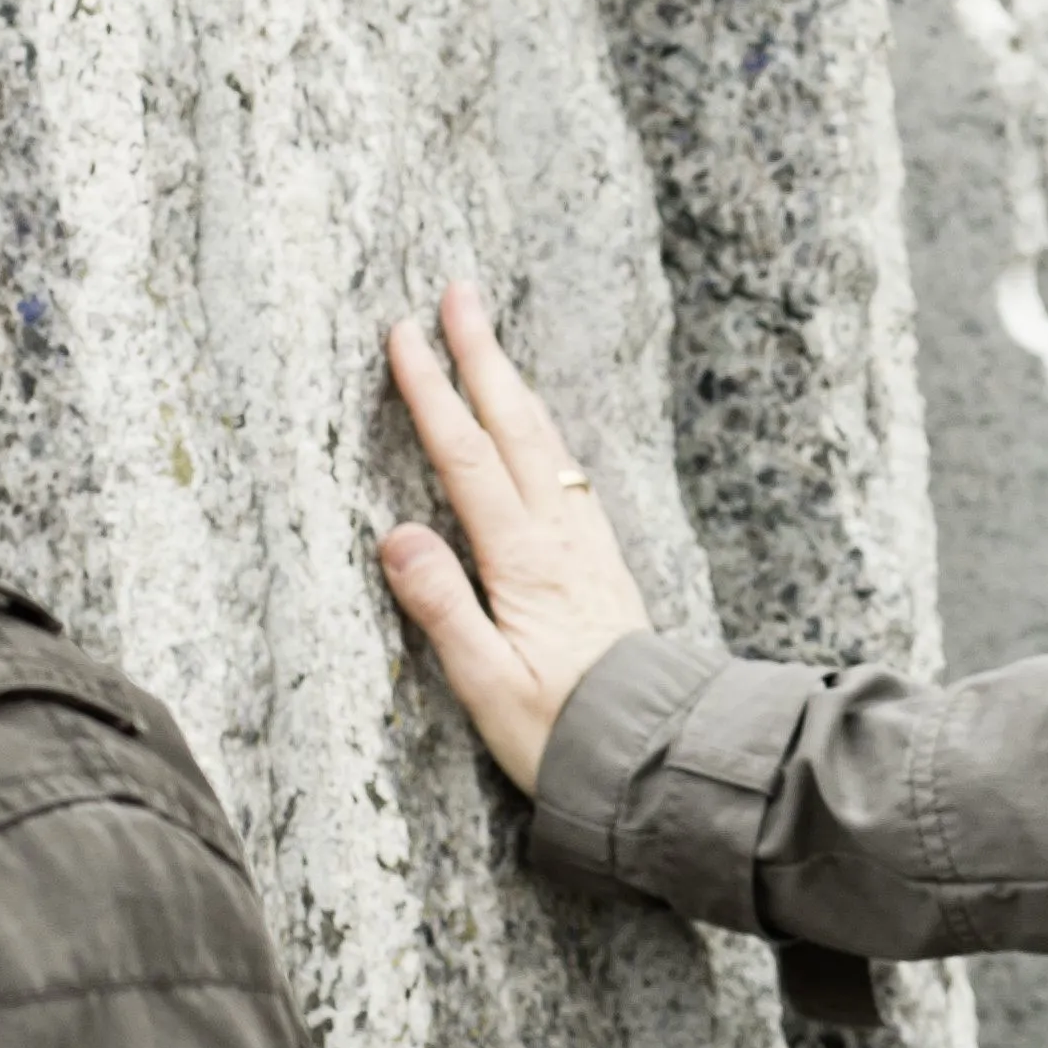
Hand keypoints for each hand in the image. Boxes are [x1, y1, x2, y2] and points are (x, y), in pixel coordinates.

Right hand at [377, 283, 652, 791]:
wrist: (651, 756)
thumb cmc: (560, 732)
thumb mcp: (485, 683)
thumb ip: (441, 606)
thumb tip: (396, 533)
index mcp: (523, 561)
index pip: (466, 457)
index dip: (433, 392)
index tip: (403, 334)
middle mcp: (559, 538)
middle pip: (515, 426)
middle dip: (483, 355)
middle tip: (458, 291)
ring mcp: (586, 545)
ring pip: (545, 442)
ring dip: (514, 383)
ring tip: (491, 340)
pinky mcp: (601, 563)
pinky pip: (566, 472)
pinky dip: (543, 430)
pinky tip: (538, 427)